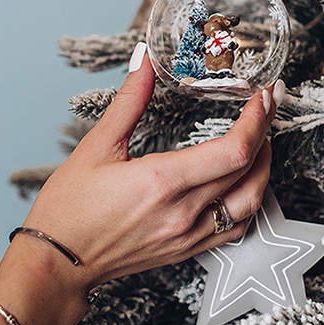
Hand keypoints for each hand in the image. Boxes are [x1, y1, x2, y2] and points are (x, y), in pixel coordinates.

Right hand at [0, 44, 282, 324]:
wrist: (56, 264)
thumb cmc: (69, 210)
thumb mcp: (96, 146)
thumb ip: (129, 101)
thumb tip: (146, 61)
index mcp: (163, 182)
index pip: (234, 149)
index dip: (256, 120)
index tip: (262, 97)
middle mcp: (183, 212)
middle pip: (249, 170)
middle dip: (265, 132)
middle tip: (267, 106)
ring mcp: (188, 235)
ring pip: (250, 201)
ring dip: (264, 168)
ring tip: (261, 140)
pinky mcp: (187, 250)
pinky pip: (235, 228)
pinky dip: (249, 200)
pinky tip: (244, 182)